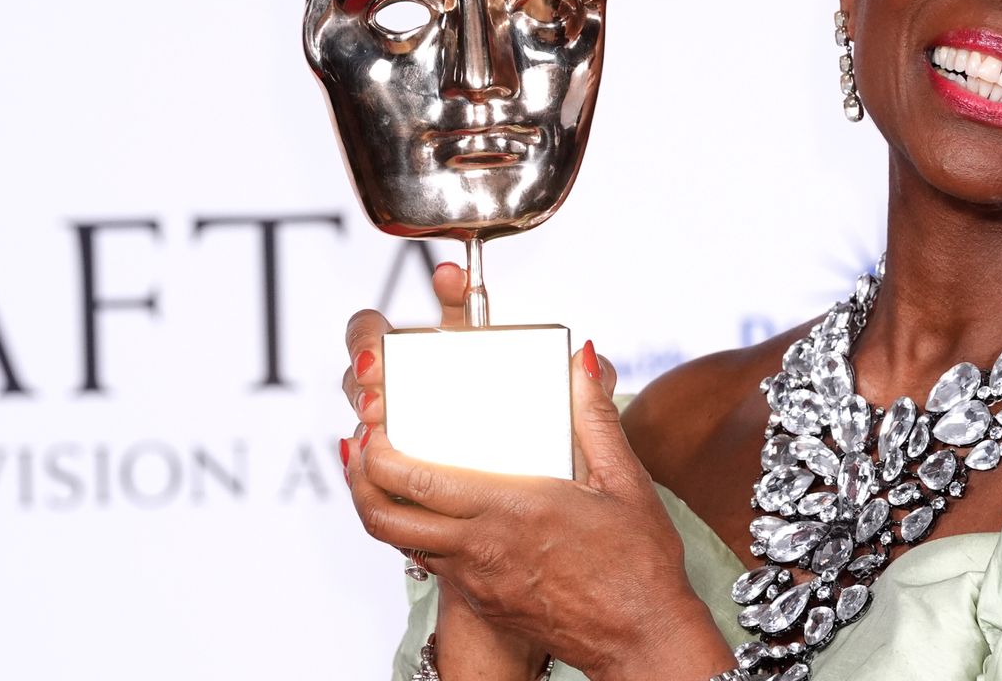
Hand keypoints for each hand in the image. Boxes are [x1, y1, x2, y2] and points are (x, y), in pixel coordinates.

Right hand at [341, 262, 472, 449]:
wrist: (495, 421)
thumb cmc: (474, 367)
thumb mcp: (469, 332)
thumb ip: (459, 299)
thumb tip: (447, 271)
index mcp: (396, 346)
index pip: (362, 331)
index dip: (361, 342)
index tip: (374, 360)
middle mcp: (382, 380)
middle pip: (354, 380)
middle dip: (362, 389)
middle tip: (377, 398)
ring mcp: (383, 417)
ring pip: (359, 418)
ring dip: (367, 423)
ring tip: (381, 425)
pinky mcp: (388, 452)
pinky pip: (369, 457)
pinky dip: (373, 458)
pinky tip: (384, 463)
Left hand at [343, 265, 734, 680]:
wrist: (642, 638)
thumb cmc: (639, 564)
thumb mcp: (625, 481)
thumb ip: (594, 419)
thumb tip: (582, 364)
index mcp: (513, 507)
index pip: (417, 481)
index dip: (378, 455)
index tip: (373, 429)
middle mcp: (483, 547)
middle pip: (386, 517)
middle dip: (358, 480)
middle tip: (359, 449)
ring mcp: (478, 579)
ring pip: (401, 543)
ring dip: (381, 508)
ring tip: (383, 476)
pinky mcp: (484, 601)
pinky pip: (432, 564)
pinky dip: (417, 535)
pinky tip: (434, 514)